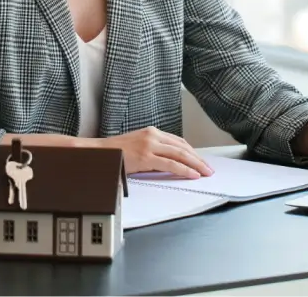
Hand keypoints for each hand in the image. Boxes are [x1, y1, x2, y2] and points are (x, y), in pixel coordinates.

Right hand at [94, 127, 214, 179]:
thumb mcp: (137, 146)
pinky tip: (192, 175)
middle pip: (182, 147)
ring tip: (205, 173)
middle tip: (209, 168)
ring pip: (180, 154)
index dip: (192, 152)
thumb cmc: (116, 152)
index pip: (178, 141)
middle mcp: (153, 135)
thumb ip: (153, 150)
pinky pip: (170, 164)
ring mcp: (150, 145)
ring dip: (196, 164)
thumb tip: (168, 162)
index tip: (200, 160)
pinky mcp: (146, 157)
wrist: (98, 152)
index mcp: (152, 132)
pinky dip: (184, 170)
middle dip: (198, 159)